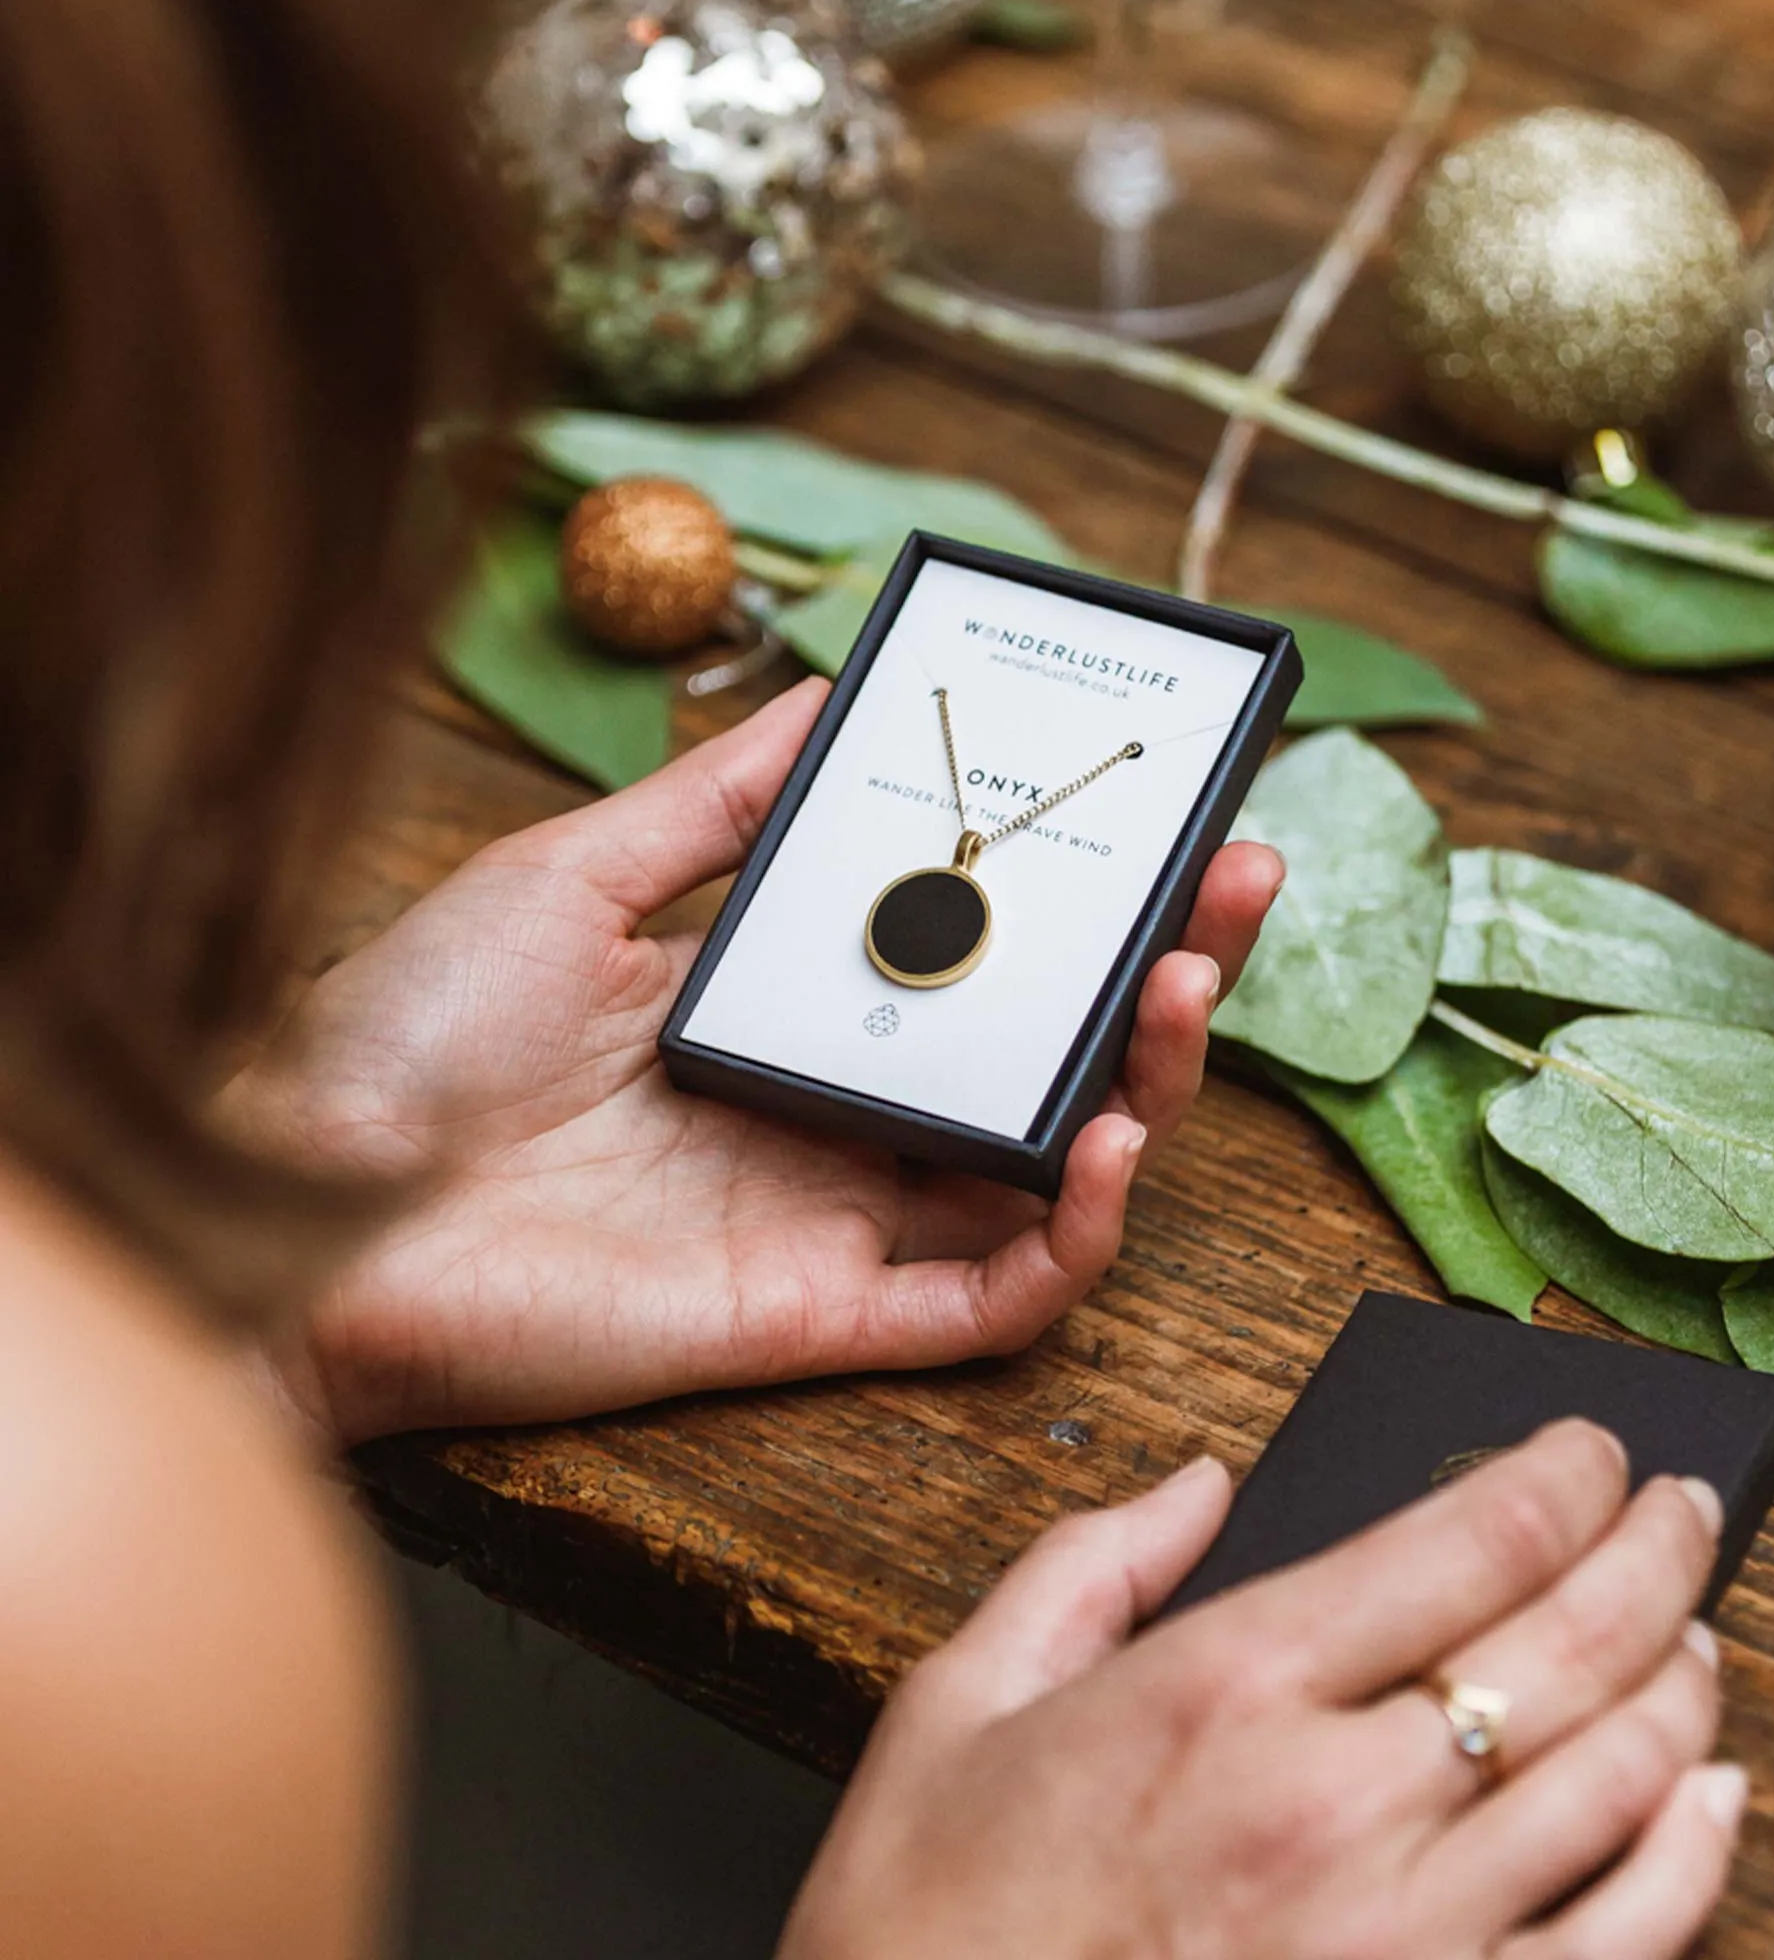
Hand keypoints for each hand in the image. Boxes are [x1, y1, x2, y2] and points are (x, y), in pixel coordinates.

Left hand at [236, 680, 1283, 1445]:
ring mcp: (837, 1217)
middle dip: (1164, 972)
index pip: (980, 955)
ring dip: (1149, 1091)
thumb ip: (715, 801)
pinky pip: (994, 1302)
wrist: (298, 1210)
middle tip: (1237, 884)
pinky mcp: (821, 1316)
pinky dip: (1071, 1238)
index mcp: (790, 1010)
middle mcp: (834, 1113)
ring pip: (1048, 1176)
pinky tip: (1102, 1145)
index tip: (1154, 812)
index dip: (1080, 895)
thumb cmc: (407, 1040)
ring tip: (1185, 991)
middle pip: (1047, 1056)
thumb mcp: (574, 877)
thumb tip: (825, 696)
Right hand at [780, 1423, 1744, 1959]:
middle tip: (1688, 1509)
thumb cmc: (932, 1924)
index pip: (1464, 1541)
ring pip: (1621, 1784)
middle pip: (1570, 1645)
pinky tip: (1710, 1800)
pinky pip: (1622, 1945)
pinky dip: (1692, 1859)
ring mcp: (1406, 1943)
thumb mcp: (958, 1703)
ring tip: (1697, 1631)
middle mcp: (1336, 1804)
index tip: (1592, 1447)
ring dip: (1685, 1688)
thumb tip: (1204, 1481)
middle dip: (1655, 1553)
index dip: (1561, 1475)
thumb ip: (1087, 1562)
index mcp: (1222, 1687)